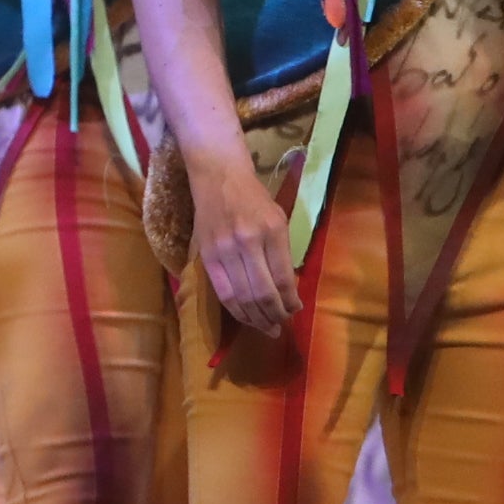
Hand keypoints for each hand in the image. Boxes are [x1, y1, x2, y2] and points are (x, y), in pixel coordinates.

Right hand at [188, 140, 300, 335]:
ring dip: (256, 318)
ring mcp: (225, 249)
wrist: (218, 176)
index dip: (291, 302)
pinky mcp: (207, 256)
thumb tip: (288, 290)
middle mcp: (248, 241)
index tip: (296, 310)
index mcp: (272, 230)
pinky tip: (246, 318)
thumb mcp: (278, 218)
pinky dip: (237, 311)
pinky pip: (223, 293)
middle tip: (281, 325)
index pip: (283, 278)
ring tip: (266, 327)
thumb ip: (282, 253)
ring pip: (242, 297)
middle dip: (275, 315)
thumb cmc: (254, 197)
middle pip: (262, 293)